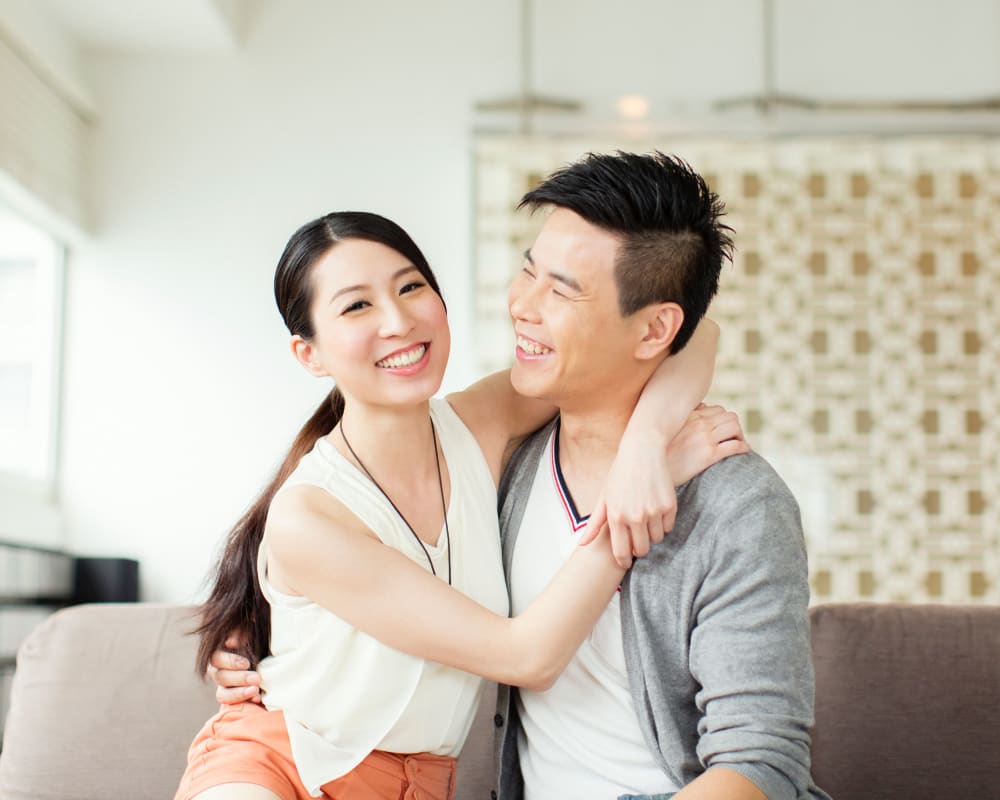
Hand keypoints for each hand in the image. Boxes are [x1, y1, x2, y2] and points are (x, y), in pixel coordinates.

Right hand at [207, 635, 261, 704]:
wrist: (271, 655)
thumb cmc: (260, 638)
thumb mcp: (253, 631)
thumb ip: (241, 632)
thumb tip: (231, 642)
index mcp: (221, 652)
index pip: (216, 658)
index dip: (230, 662)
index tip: (247, 664)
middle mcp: (219, 670)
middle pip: (220, 677)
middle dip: (239, 679)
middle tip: (257, 678)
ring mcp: (225, 686)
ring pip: (222, 694)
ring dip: (239, 693)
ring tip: (256, 691)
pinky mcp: (233, 697)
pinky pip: (232, 704)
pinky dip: (244, 701)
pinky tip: (258, 699)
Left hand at [579, 438, 677, 566]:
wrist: (642, 451)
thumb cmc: (619, 474)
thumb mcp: (604, 497)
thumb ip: (595, 524)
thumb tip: (582, 545)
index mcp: (616, 516)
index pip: (621, 552)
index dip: (624, 560)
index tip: (625, 561)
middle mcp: (635, 516)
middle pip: (642, 550)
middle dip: (639, 549)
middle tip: (637, 540)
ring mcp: (654, 512)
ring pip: (657, 539)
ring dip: (652, 534)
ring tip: (646, 520)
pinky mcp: (669, 506)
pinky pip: (669, 527)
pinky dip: (664, 523)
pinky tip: (656, 511)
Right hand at [667, 403, 748, 485]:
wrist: (652, 472)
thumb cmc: (659, 453)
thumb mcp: (667, 430)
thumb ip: (683, 418)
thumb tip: (701, 407)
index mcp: (689, 417)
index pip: (717, 409)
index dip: (724, 419)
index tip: (723, 429)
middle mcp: (698, 425)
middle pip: (730, 417)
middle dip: (735, 426)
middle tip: (734, 437)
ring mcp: (704, 439)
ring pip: (735, 428)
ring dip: (741, 435)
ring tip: (739, 444)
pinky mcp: (709, 455)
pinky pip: (735, 446)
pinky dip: (743, 447)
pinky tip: (743, 452)